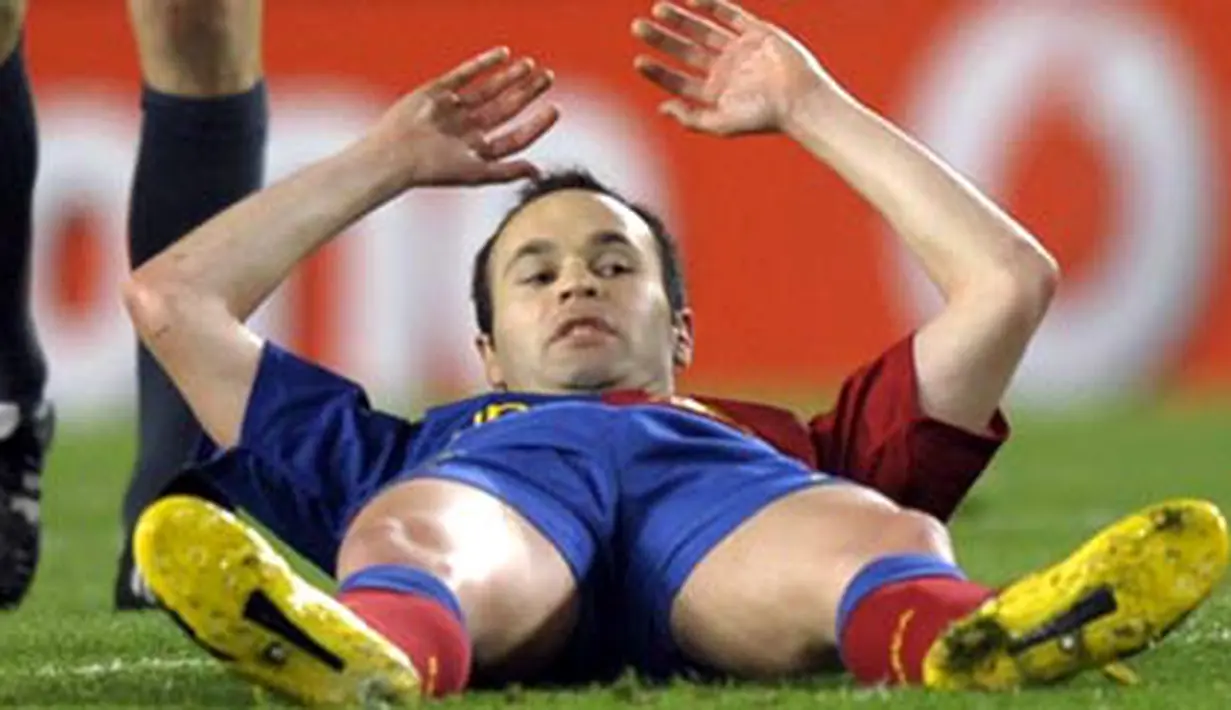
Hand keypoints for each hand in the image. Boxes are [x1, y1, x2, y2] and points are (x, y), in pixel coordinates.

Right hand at [364, 47, 559, 187]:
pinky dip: (483, 64)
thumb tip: (539, 172)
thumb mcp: (476, 173)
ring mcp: (453, 109)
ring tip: (530, 66)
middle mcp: (468, 130)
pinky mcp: (438, 91)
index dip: (536, 124)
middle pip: (506, 109)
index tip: (555, 109)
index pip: (515, 136)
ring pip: (489, 90)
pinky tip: (503, 55)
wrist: (396, 153)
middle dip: (527, 93)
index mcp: (478, 151)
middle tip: (548, 77)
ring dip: (510, 77)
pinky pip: (465, 74)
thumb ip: (508, 172)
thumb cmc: (435, 170)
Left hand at [632, 0, 842, 135]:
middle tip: (637, 27)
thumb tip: (662, 108)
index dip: (657, 71)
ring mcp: (739, 50)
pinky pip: (730, 15)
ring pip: (702, 30)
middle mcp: (724, 70)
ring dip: (680, 20)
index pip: (678, 80)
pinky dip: (711, 6)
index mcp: (714, 93)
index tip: (639, 61)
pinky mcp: (756, 33)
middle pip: (684, 51)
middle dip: (661, 39)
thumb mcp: (721, 124)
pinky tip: (691, 1)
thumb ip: (690, 118)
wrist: (800, 100)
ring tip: (657, 9)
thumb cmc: (763, 118)